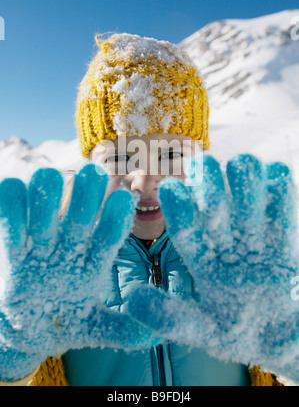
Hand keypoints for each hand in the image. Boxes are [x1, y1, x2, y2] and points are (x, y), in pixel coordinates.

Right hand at [0, 164, 158, 380]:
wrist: (28, 330)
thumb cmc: (66, 322)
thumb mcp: (93, 329)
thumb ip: (122, 330)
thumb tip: (157, 335)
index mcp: (93, 262)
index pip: (108, 236)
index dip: (115, 219)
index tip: (124, 200)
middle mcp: (69, 247)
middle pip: (79, 218)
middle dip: (86, 198)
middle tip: (93, 173)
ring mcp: (41, 246)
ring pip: (44, 216)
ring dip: (46, 197)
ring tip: (49, 176)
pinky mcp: (14, 251)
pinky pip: (11, 228)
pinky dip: (10, 209)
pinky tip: (11, 187)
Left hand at [128, 154, 298, 382]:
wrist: (280, 338)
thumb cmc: (236, 334)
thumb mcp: (203, 330)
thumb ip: (170, 317)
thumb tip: (132, 301)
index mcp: (201, 260)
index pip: (187, 232)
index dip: (179, 210)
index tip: (169, 188)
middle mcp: (224, 243)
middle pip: (215, 208)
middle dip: (210, 188)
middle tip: (202, 165)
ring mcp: (254, 238)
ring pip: (247, 201)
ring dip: (244, 183)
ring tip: (242, 163)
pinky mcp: (283, 238)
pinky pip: (282, 209)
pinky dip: (279, 190)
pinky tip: (274, 172)